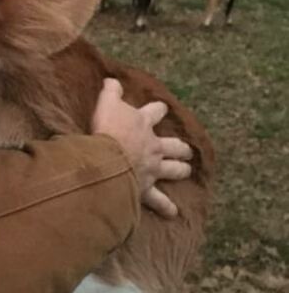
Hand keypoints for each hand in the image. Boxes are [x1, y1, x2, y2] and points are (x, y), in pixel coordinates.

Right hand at [92, 78, 192, 218]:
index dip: (159, 110)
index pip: (155, 112)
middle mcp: (153, 146)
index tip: (162, 109)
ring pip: (173, 169)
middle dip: (180, 147)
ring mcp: (152, 168)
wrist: (107, 159)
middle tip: (185, 149)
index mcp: (142, 124)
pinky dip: (166, 207)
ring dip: (180, 170)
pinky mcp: (146, 188)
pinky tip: (173, 213)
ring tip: (186, 171)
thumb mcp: (106, 104)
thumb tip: (112, 79)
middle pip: (173, 145)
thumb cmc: (106, 130)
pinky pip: (159, 200)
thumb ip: (110, 91)